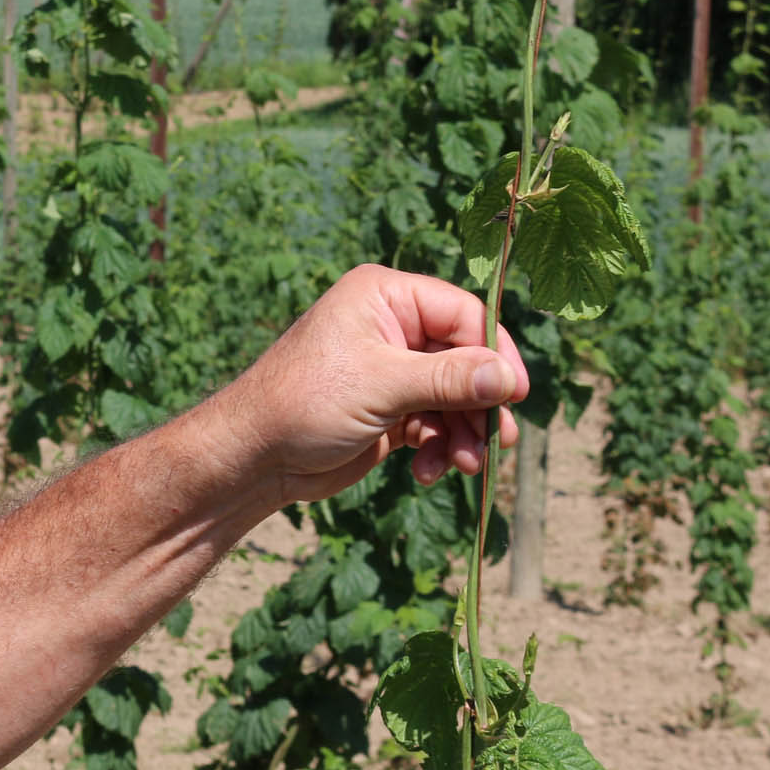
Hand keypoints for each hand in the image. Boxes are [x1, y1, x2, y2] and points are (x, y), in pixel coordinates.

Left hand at [207, 263, 528, 501]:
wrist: (253, 458)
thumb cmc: (303, 404)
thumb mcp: (381, 385)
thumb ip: (448, 379)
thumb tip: (508, 378)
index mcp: (386, 296)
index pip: (464, 313)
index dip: (495, 353)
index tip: (516, 394)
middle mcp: (392, 326)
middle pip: (465, 359)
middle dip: (481, 403)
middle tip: (499, 441)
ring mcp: (391, 370)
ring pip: (454, 397)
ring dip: (464, 434)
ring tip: (465, 466)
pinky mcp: (389, 411)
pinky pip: (434, 424)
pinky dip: (439, 448)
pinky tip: (427, 473)